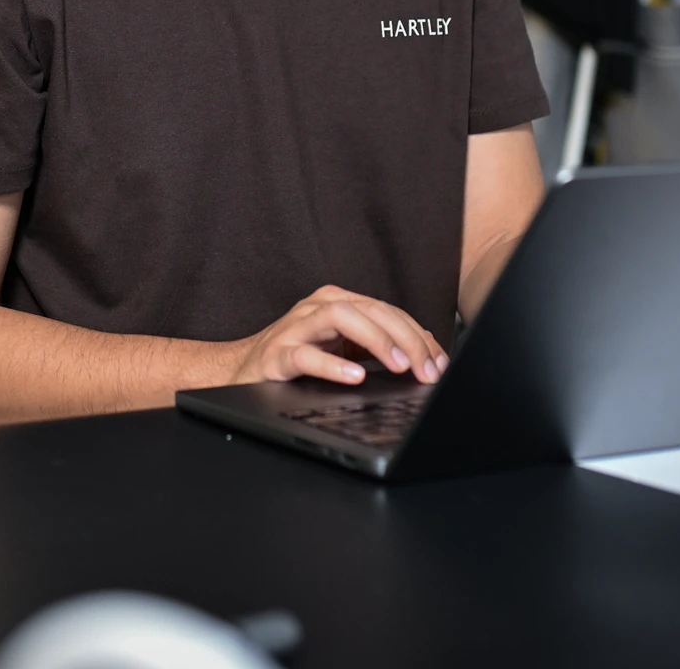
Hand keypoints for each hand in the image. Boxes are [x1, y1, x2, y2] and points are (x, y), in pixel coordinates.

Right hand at [227, 285, 448, 386]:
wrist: (240, 371)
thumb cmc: (295, 359)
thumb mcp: (341, 349)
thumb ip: (376, 349)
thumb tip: (425, 362)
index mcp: (339, 304)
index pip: (388, 311)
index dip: (419, 336)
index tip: (440, 363)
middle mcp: (318, 308)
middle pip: (371, 309)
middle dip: (407, 339)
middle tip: (428, 370)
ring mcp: (296, 328)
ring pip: (341, 318)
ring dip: (377, 340)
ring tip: (400, 365)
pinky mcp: (276, 353)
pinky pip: (305, 354)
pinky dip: (333, 364)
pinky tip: (355, 376)